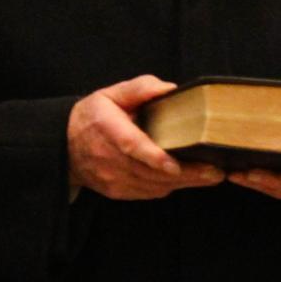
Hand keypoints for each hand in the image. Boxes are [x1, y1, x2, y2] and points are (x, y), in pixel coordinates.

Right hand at [67, 74, 223, 199]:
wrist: (65, 146)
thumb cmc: (93, 117)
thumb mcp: (111, 94)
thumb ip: (139, 89)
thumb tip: (169, 89)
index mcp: (106, 129)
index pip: (131, 146)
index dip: (154, 157)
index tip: (175, 165)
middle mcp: (108, 158)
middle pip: (149, 172)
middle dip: (185, 174)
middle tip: (215, 171)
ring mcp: (112, 178)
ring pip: (152, 186)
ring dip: (182, 183)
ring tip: (210, 175)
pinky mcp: (117, 191)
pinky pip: (148, 192)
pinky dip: (168, 187)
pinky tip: (187, 179)